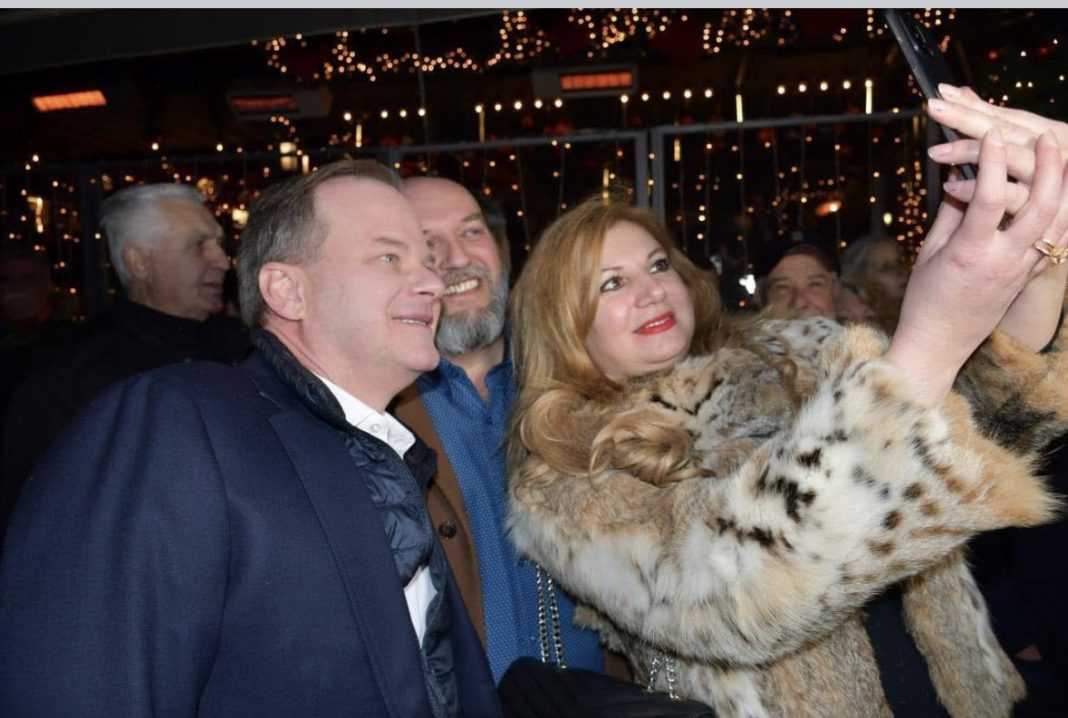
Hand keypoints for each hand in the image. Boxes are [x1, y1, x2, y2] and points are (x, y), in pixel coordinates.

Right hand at [926, 85, 1067, 348]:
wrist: (939, 342)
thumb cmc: (926, 298)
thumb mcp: (930, 252)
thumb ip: (952, 212)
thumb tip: (964, 176)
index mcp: (971, 253)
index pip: (988, 198)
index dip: (990, 161)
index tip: (990, 133)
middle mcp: (1004, 260)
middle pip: (1041, 206)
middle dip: (1048, 166)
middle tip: (1046, 136)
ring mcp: (1022, 270)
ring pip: (1058, 222)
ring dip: (1062, 186)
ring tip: (1060, 158)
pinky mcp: (1030, 277)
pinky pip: (1055, 241)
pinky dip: (1061, 213)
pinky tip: (1060, 194)